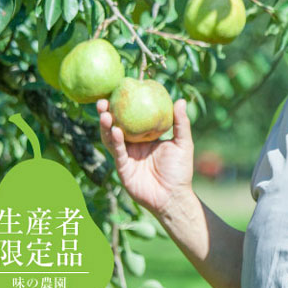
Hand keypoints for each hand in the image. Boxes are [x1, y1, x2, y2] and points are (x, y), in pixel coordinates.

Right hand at [97, 98, 194, 216]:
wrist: (173, 196)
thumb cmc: (180, 170)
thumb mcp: (183, 143)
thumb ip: (181, 123)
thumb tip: (180, 100)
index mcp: (145, 137)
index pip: (131, 118)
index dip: (123, 106)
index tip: (119, 90)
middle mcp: (132, 145)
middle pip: (116, 125)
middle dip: (107, 113)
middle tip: (103, 100)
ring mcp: (126, 156)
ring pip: (111, 138)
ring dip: (106, 125)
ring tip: (105, 112)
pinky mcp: (122, 168)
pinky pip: (117, 152)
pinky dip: (115, 141)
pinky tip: (115, 130)